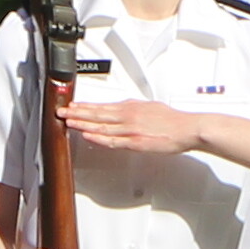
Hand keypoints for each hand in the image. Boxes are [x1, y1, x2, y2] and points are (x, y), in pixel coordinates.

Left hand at [66, 97, 200, 156]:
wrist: (187, 128)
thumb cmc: (171, 120)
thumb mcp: (149, 107)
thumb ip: (133, 108)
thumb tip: (122, 109)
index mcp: (131, 107)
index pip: (102, 106)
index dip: (85, 106)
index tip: (73, 106)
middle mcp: (128, 116)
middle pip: (97, 114)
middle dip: (77, 113)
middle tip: (62, 112)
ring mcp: (130, 130)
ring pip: (101, 127)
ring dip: (83, 124)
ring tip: (69, 123)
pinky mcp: (135, 142)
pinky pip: (113, 141)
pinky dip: (98, 138)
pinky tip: (88, 136)